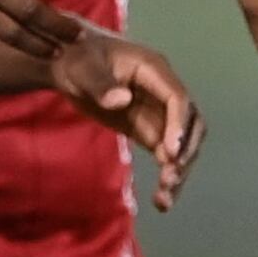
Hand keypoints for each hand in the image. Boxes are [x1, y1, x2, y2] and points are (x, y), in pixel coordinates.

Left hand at [52, 30, 199, 204]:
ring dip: (179, 170)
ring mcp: (159, 112)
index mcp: (153, 70)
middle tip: (168, 179)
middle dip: (185, 152)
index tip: (170, 153)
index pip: (177, 98)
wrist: (67, 61)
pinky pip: (166, 154)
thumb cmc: (75, 56)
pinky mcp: (149, 128)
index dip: (178, 125)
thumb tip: (122, 101)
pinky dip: (167, 175)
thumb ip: (100, 84)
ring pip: (182, 144)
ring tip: (164, 199)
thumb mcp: (82, 68)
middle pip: (191, 123)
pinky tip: (161, 200)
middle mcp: (163, 91)